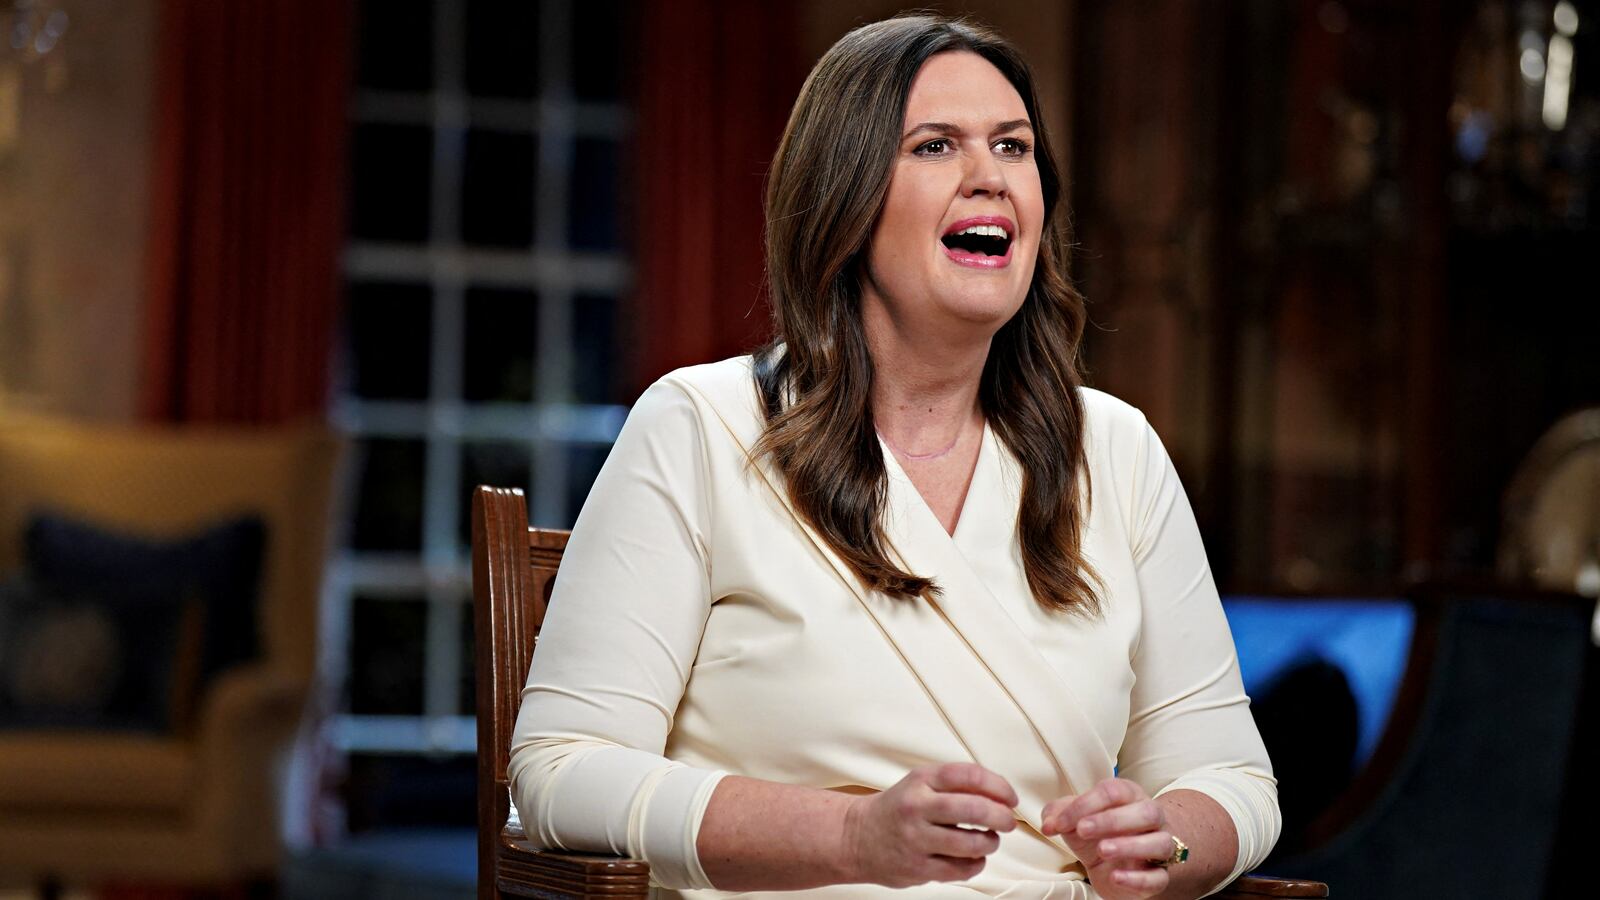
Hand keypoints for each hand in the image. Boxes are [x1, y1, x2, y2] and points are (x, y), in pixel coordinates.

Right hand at [842, 762, 1018, 887]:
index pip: (968, 775)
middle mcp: (917, 807)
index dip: (998, 786)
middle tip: (1008, 821)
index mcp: (921, 780)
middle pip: (973, 809)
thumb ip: (956, 784)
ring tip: (990, 840)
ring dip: (990, 843)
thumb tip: (1000, 794)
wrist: (857, 837)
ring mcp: (916, 839)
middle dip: (1000, 817)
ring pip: (970, 843)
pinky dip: (976, 864)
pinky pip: (959, 869)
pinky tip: (974, 857)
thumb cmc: (897, 808)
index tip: (1010, 797)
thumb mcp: (920, 783)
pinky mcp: (917, 868)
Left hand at [1042, 778, 1173, 899]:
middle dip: (1112, 820)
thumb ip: (1058, 814)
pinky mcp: (1158, 877)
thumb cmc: (1098, 833)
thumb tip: (1048, 824)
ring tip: (1102, 850)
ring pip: (1160, 843)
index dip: (1085, 805)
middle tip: (1083, 830)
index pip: (1113, 792)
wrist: (1117, 866)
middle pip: (1146, 812)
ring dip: (1131, 846)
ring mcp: (1158, 848)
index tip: (1060, 823)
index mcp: (1129, 797)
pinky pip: (1158, 878)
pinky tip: (1115, 877)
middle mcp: (1150, 820)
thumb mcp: (1075, 819)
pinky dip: (1137, 879)